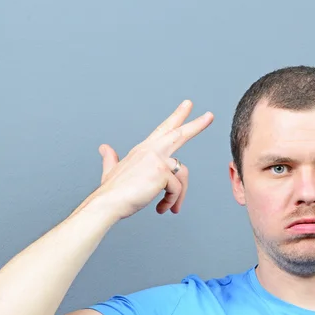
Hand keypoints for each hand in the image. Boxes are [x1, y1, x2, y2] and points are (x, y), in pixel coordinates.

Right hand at [94, 100, 212, 219]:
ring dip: (179, 195)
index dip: (177, 117)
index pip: (163, 130)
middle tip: (210, 115)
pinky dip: (172, 202)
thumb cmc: (112, 192)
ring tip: (170, 208)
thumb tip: (104, 148)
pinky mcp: (161, 172)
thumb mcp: (111, 171)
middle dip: (196, 125)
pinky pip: (177, 189)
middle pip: (178, 134)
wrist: (107, 203)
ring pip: (182, 174)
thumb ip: (110, 158)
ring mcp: (156, 159)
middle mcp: (150, 150)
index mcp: (143, 150)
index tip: (188, 106)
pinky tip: (162, 208)